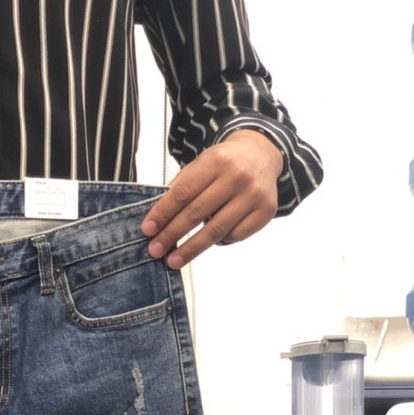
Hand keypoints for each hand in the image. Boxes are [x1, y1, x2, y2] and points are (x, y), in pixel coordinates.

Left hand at [140, 129, 284, 269]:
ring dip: (191, 249)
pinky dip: (220, 241)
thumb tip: (159, 218)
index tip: (148, 230)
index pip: (183, 192)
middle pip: (197, 213)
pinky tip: (211, 240)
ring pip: (216, 230)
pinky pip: (235, 235)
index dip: (163, 213)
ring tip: (174, 260)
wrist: (262, 154)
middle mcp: (237, 177)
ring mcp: (254, 195)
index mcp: (216, 161)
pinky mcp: (266, 211)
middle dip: (172, 235)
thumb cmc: (225, 163)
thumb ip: (182, 186)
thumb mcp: (202, 163)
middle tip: (155, 251)